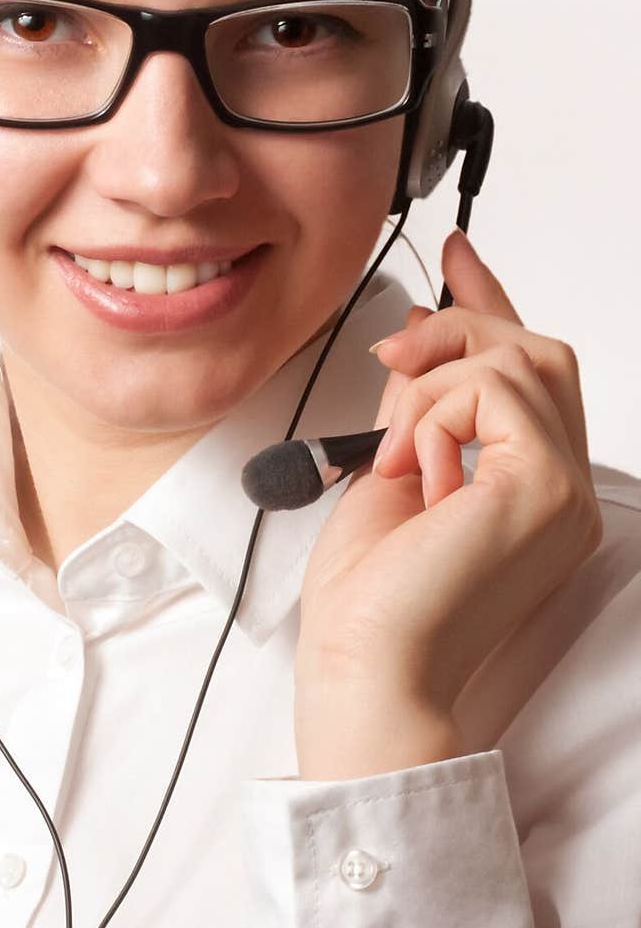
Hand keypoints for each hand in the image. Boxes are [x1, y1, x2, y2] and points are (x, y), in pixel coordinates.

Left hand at [294, 227, 603, 780]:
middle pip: (538, 353)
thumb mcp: (389, 471)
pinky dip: (434, 415)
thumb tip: (416, 336)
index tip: (458, 257)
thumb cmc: (372, 602)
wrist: (365, 670)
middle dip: (458, 329)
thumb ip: (418, 407)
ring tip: (389, 450)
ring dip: (431, 384)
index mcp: (530, 492)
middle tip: (391, 355)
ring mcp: (563, 493)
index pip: (528, 377)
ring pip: (518, 360)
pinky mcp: (544, 489)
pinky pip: (494, 392)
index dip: (494, 306)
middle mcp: (562, 492)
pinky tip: (409, 470)